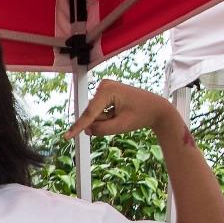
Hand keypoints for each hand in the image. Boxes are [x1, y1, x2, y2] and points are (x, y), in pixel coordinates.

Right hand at [63, 79, 180, 139]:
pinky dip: (108, 115)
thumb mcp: (122, 126)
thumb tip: (87, 131)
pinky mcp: (106, 91)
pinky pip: (99, 110)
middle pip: (92, 113)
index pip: (90, 113)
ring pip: (95, 113)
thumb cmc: (142, 115)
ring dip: (106, 119)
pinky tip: (121, 112)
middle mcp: (103, 85)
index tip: (66, 137)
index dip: (78, 127)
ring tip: (122, 115)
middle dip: (103, 121)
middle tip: (121, 119)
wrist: (156, 108)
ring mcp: (104, 87)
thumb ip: (102, 130)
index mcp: (108, 90)